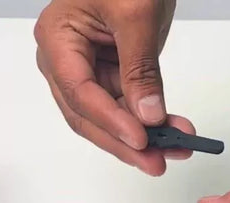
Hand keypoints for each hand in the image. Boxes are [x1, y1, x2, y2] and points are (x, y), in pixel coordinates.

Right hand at [34, 0, 194, 175]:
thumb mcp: (136, 13)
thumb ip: (140, 67)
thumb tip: (148, 115)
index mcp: (58, 41)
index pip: (80, 93)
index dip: (110, 120)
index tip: (140, 139)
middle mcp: (65, 62)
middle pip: (89, 116)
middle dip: (124, 142)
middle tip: (154, 162)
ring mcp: (86, 72)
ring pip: (108, 118)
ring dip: (140, 137)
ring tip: (172, 149)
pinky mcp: (108, 77)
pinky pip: (124, 107)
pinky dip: (147, 121)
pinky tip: (168, 132)